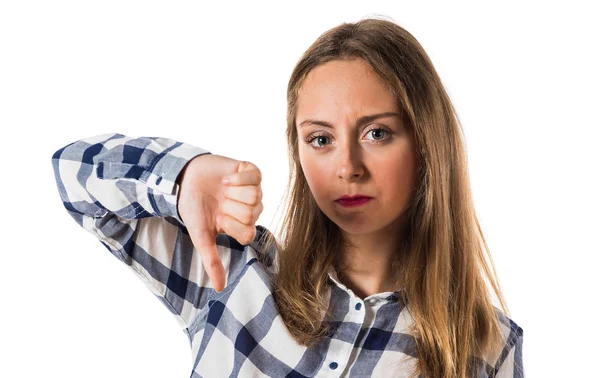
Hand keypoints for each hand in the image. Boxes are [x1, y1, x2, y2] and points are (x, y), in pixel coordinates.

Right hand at [176, 154, 262, 291]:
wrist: (185, 180)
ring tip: (222, 190)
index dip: (231, 226)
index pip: (249, 234)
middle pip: (252, 214)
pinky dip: (237, 179)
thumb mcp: (201, 237)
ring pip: (255, 196)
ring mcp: (253, 189)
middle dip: (230, 208)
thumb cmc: (194, 209)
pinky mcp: (250, 171)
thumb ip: (212, 261)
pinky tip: (225, 180)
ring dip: (232, 193)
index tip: (218, 219)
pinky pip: (254, 177)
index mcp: (243, 225)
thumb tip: (219, 289)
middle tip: (219, 203)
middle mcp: (251, 208)